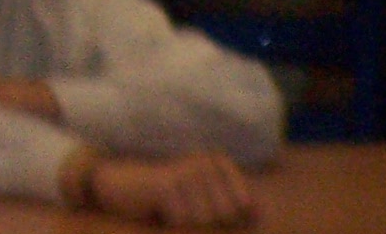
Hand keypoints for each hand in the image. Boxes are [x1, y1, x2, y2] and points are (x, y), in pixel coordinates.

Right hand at [88, 151, 258, 225]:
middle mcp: (207, 163)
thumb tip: (262, 214)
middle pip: (224, 215)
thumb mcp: (203, 197)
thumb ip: (234, 205)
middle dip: (206, 223)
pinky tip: (162, 209)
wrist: (123, 185)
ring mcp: (187, 172)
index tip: (204, 212)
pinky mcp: (167, 186)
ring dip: (187, 223)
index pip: (242, 204)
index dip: (228, 219)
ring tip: (175, 208)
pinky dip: (171, 223)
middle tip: (184, 210)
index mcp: (219, 162)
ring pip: (204, 220)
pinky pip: (181, 221)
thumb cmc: (168, 194)